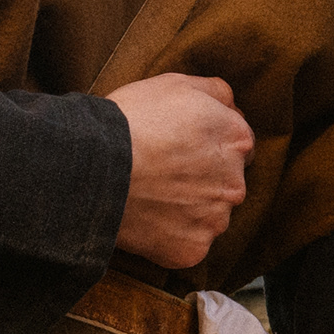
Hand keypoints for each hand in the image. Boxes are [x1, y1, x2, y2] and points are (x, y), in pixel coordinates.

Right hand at [110, 73, 252, 269]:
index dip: (207, 147)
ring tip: (151, 199)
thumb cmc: (133, 120)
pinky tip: (147, 221)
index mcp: (237, 140)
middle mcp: (235, 183)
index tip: (183, 150)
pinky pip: (186, 245)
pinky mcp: (192, 249)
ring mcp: (214, 220)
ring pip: (207, 217)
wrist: (96, 166)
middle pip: (225, 184)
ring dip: (187, 211)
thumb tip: (231, 105)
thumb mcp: (176, 83)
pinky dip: (170, 237)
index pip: (237, 147)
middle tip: (163, 175)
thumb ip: (215, 92)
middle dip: (202, 181)